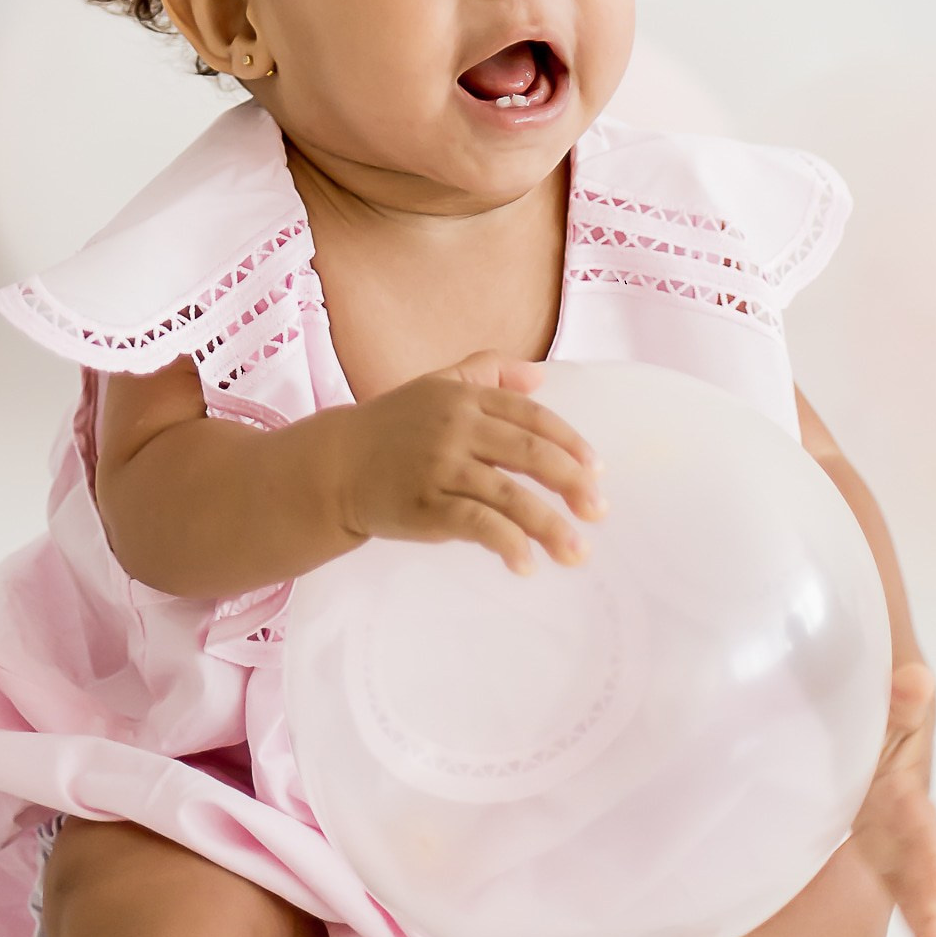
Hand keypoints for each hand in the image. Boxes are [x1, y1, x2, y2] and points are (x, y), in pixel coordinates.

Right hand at [335, 353, 603, 573]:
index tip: (596, 470)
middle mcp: (455, 427)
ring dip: (551, 526)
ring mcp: (440, 467)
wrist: (336, 464)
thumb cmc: (393, 427)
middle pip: (529, 454)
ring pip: (510, 495)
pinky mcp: (426, 506)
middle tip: (599, 512)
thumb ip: (486, 372)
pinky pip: (478, 525)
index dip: (568, 443)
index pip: (530, 416)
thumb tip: (540, 375)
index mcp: (463, 397)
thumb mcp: (437, 386)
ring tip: (578, 553)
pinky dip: (508, 544)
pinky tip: (526, 564)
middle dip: (572, 484)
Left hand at [849, 662, 935, 936]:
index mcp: (903, 784)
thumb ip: (897, 696)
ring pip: (913, 881)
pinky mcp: (870, 840)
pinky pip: (890, 880)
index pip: (917, 825)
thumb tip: (917, 678)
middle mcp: (902, 816)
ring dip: (931, 921)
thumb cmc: (872, 699)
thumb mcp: (883, 698)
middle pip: (922, 866)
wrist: (857, 695)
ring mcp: (888, 832)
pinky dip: (913, 915)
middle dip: (932, 907)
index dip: (930, 858)